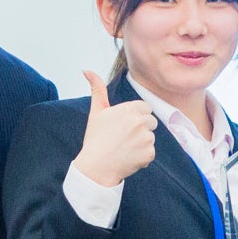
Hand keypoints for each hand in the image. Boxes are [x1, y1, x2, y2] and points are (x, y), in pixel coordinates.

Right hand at [72, 70, 160, 187]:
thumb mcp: (96, 112)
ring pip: (151, 137)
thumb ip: (97, 89)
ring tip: (125, 148)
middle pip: (151, 121)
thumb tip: (86, 70)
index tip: (124, 125)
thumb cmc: (95, 139)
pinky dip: (142, 157)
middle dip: (141, 128)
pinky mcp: (149, 153)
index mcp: (129, 109)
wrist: (96, 167)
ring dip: (141, 143)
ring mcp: (146, 138)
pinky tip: (128, 158)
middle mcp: (140, 121)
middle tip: (124, 138)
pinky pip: (151, 152)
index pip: (145, 108)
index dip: (136, 116)